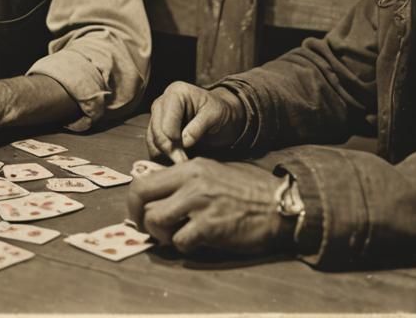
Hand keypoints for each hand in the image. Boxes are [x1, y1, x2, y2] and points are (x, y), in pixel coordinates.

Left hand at [126, 159, 290, 254]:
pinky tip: (197, 243)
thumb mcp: (214, 173)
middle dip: (138, 218)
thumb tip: (160, 195)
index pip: (143, 180)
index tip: (139, 212)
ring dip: (160, 234)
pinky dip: (184, 247)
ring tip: (175, 236)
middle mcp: (190, 182)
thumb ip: (186, 181)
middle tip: (147, 229)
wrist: (281, 205)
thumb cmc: (250, 190)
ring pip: (154, 220)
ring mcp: (199, 204)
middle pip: (141, 198)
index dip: (135, 201)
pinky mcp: (209, 227)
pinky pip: (179, 242)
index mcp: (189, 168)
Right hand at [146, 82, 246, 160]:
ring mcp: (157, 115)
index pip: (167, 122)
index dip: (174, 142)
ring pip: (152, 140)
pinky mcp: (157, 128)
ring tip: (181, 162)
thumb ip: (198, 127)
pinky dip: (162, 155)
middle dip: (169, 150)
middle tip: (183, 163)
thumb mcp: (215, 115)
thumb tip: (184, 142)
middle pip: (156, 132)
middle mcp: (162, 102)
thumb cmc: (220, 112)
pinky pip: (153, 145)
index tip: (186, 158)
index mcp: (176, 93)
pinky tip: (176, 159)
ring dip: (164, 154)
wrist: (222, 115)